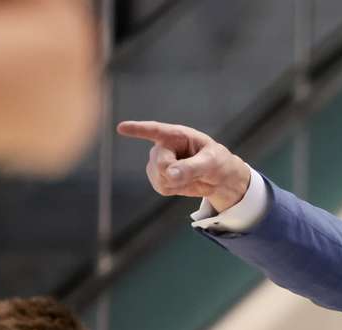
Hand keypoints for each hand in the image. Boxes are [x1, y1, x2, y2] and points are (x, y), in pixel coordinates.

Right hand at [116, 120, 250, 213]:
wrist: (220, 178)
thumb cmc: (218, 162)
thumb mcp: (211, 163)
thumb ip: (191, 168)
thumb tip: (169, 174)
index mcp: (177, 135)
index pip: (155, 130)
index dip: (137, 129)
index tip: (121, 128)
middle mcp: (164, 146)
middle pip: (158, 162)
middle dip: (173, 171)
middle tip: (193, 172)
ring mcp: (159, 162)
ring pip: (157, 176)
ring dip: (175, 182)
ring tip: (190, 176)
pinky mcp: (160, 177)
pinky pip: (160, 187)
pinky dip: (174, 189)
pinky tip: (183, 183)